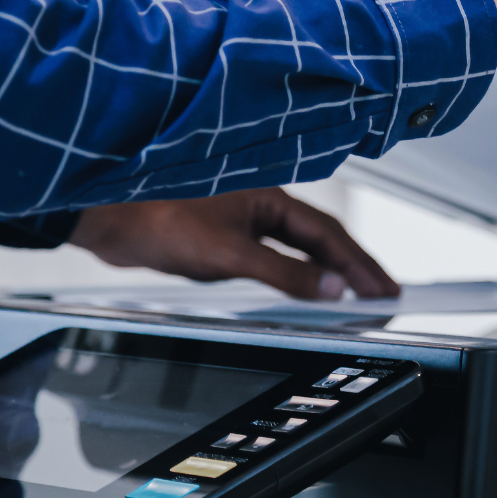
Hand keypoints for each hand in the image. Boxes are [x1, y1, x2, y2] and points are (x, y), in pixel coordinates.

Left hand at [68, 187, 400, 299]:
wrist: (111, 219)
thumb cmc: (160, 219)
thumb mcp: (230, 255)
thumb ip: (284, 276)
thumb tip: (328, 290)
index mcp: (269, 201)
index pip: (329, 237)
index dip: (361, 265)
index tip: (385, 287)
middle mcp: (259, 209)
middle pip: (320, 242)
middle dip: (352, 269)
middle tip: (381, 294)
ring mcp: (241, 225)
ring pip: (296, 252)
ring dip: (324, 274)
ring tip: (350, 297)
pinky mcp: (221, 242)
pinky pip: (271, 262)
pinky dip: (292, 278)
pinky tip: (297, 293)